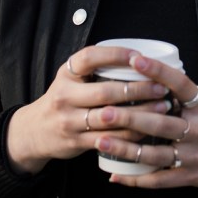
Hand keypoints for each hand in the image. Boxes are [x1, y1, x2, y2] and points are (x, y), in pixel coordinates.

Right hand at [5, 46, 170, 174]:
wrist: (34, 131)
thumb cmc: (63, 99)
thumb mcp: (70, 78)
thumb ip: (94, 68)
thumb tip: (139, 59)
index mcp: (66, 74)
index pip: (90, 58)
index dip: (116, 55)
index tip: (140, 56)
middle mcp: (65, 95)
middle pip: (106, 91)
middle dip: (138, 89)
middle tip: (161, 87)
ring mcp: (69, 121)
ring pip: (111, 118)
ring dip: (141, 113)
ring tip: (162, 107)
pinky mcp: (76, 142)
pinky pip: (110, 139)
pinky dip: (131, 134)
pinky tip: (148, 128)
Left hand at [97, 51, 197, 189]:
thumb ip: (181, 97)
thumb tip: (146, 79)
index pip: (179, 84)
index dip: (158, 71)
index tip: (135, 59)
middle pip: (161, 123)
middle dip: (131, 117)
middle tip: (105, 111)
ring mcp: (194, 155)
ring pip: (155, 153)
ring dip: (126, 149)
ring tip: (101, 141)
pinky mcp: (191, 176)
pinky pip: (160, 179)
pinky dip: (136, 179)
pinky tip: (116, 176)